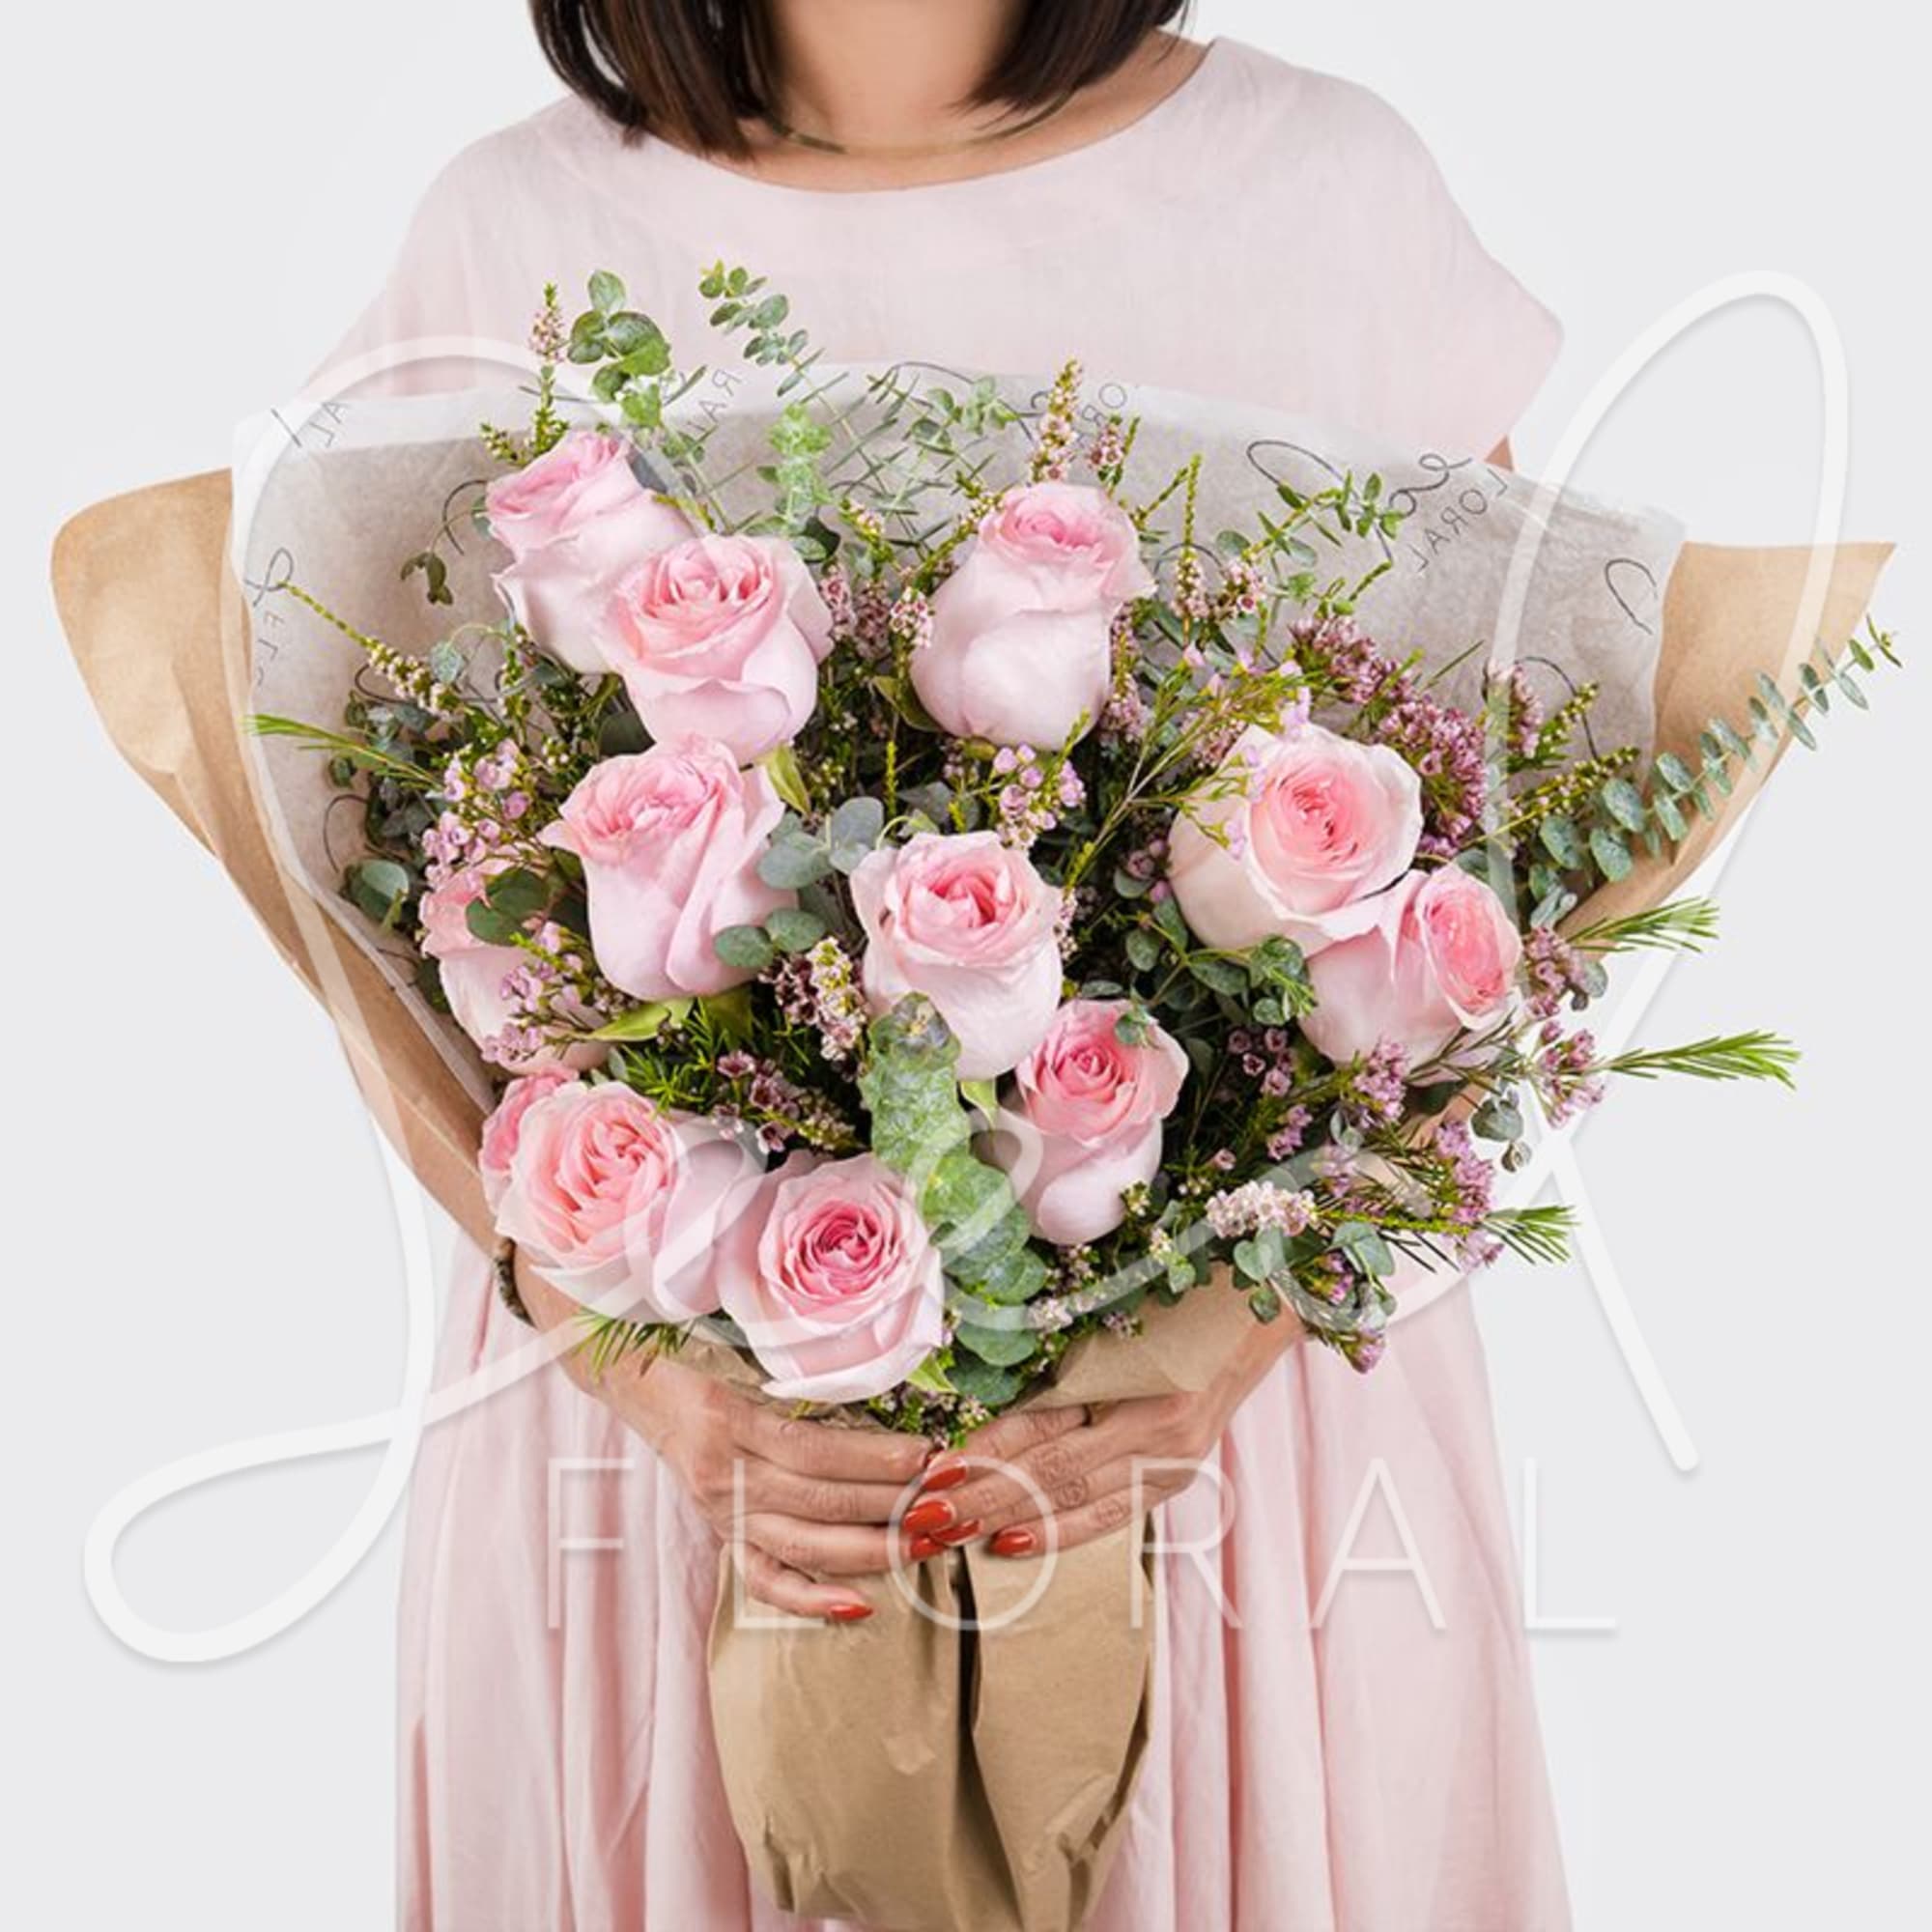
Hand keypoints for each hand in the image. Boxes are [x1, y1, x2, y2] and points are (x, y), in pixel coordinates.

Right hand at [518, 1254, 934, 1622]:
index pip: (817, 1451)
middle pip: (819, 1502)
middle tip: (948, 1504)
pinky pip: (765, 1581)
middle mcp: (723, 1475)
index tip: (931, 1455)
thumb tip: (886, 1391)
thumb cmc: (698, 1360)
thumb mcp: (747, 1358)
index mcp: (730, 1421)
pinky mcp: (721, 1535)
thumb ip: (804, 1382)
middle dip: (892, 1506)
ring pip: (803, 1545)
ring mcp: (720, 1512)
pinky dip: (811, 1600)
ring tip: (925, 1545)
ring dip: (871, 1550)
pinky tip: (858, 1605)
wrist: (632, 1383)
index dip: (877, 1458)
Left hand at [925, 1308, 1299, 1558]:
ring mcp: (1170, 1464)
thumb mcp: (1111, 1326)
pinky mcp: (1175, 1482)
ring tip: (952, 1534)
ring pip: (1074, 1502)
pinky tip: (1011, 1544)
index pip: (1045, 1426)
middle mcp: (1157, 1432)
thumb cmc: (1175, 1307)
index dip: (986, 1450)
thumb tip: (981, 1412)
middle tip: (923, 1517)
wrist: (1253, 1319)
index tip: (934, 1468)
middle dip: (982, 1497)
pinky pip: (1109, 1517)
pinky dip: (1057, 1532)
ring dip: (1006, 1520)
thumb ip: (1058, 1371)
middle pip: (1052, 1473)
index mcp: (1138, 1383)